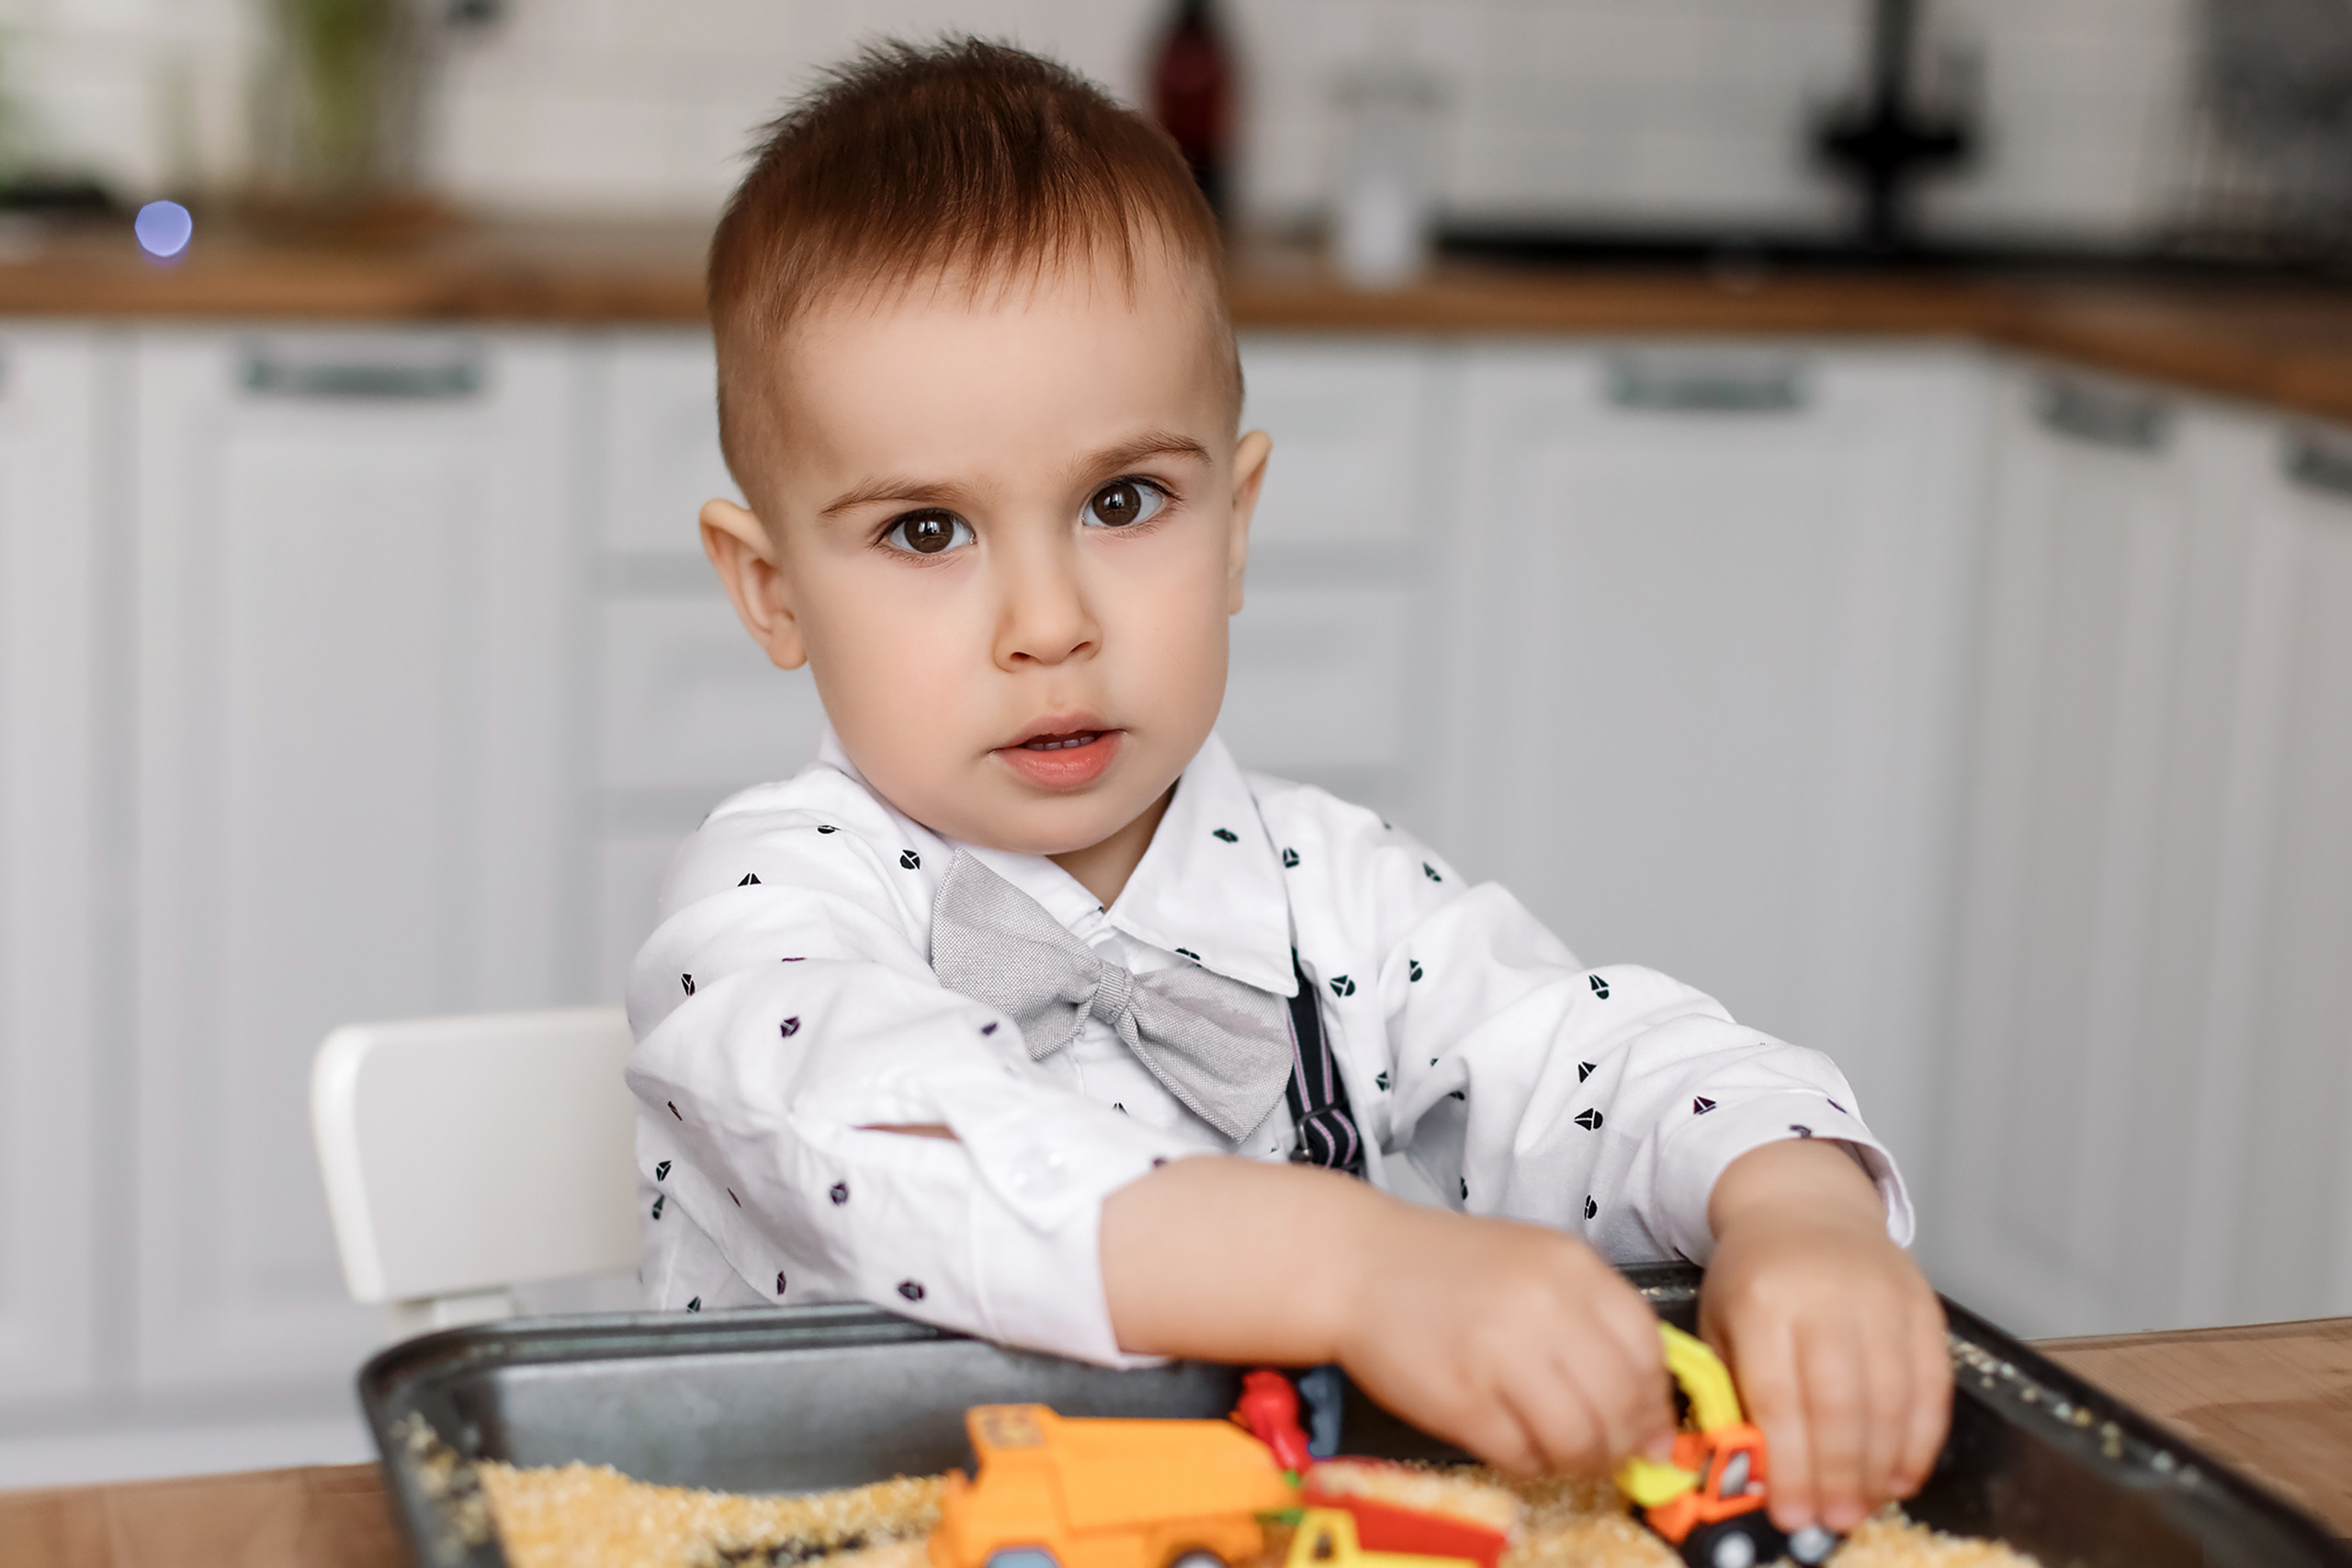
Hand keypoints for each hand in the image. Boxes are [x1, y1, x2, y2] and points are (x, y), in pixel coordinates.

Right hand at [1101, 1158, 1673, 1475]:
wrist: (1357, 1264)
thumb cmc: (1449, 1268)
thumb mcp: (1535, 1266)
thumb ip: (1595, 1325)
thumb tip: (1653, 1418)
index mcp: (1571, 1267)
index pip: (1648, 1349)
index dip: (1653, 1397)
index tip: (1644, 1418)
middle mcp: (1543, 1306)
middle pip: (1621, 1400)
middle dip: (1623, 1438)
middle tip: (1607, 1448)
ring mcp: (1501, 1354)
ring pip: (1579, 1437)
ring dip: (1580, 1459)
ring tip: (1560, 1451)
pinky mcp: (1461, 1400)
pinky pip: (1523, 1455)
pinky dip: (1531, 1463)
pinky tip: (1517, 1444)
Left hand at [1700, 1140, 1950, 1534]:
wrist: (1803, 1205)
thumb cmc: (1755, 1275)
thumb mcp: (1720, 1321)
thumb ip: (1734, 1390)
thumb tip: (1749, 1471)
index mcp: (1764, 1301)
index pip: (1780, 1397)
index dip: (1789, 1464)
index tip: (1788, 1512)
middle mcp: (1828, 1297)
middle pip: (1841, 1404)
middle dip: (1838, 1474)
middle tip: (1832, 1518)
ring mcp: (1883, 1298)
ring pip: (1893, 1400)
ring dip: (1882, 1466)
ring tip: (1865, 1505)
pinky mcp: (1924, 1305)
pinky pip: (1933, 1384)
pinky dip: (1923, 1438)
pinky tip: (1904, 1473)